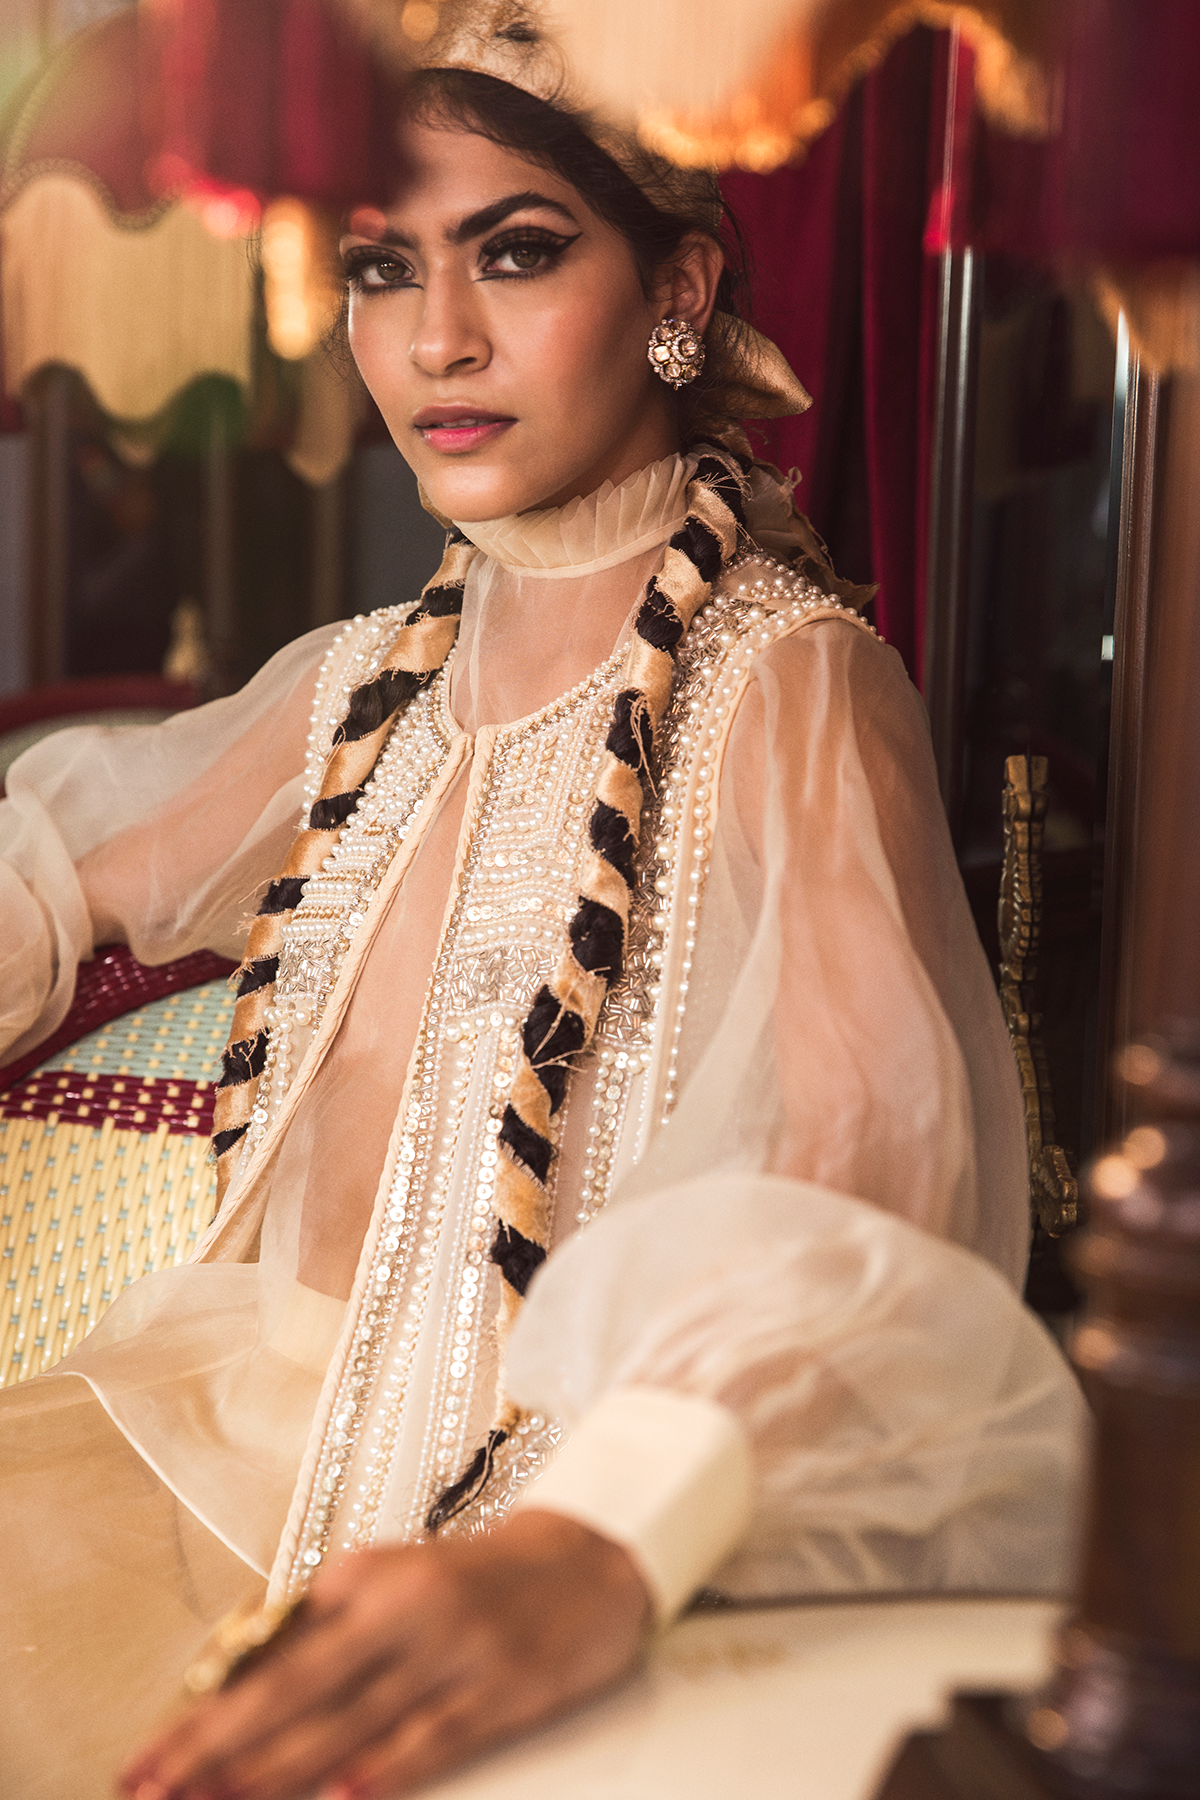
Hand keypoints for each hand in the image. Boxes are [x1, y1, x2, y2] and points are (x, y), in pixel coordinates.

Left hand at [117, 1508, 650, 1799]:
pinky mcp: (502, 1688)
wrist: (590, 1555)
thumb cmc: (477, 1580)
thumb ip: (329, 1629)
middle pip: (292, 1692)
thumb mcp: (395, 1581)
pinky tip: (339, 1796)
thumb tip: (246, 1692)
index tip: (146, 1761)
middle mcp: (401, 1609)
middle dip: (216, 1750)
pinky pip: (431, 1737)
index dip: (202, 1715)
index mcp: (364, 1579)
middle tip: (156, 1792)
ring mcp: (452, 1650)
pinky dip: (382, 1769)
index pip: (266, 1658)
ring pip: (349, 1723)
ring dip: (276, 1772)